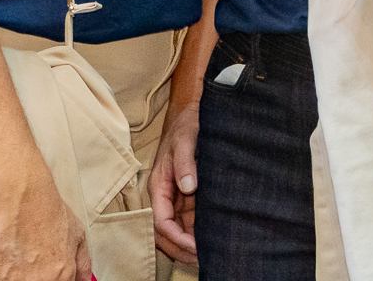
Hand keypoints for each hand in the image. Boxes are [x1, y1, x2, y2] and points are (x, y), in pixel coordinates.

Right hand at [0, 175, 89, 280]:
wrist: (19, 194)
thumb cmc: (47, 209)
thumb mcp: (78, 234)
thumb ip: (82, 264)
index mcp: (62, 277)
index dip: (53, 280)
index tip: (45, 274)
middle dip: (32, 278)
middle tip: (27, 263)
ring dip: (12, 276)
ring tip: (14, 258)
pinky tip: (0, 258)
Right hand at [149, 103, 199, 263]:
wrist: (195, 113)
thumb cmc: (188, 124)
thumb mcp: (186, 138)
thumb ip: (185, 161)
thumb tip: (189, 186)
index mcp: (159, 185)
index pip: (161, 220)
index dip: (176, 236)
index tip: (194, 245)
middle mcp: (166, 194)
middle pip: (167, 231)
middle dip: (181, 248)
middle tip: (203, 258)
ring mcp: (178, 196)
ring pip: (179, 228)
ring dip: (189, 244)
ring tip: (210, 254)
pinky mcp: (190, 195)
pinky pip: (190, 220)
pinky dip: (198, 232)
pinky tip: (213, 239)